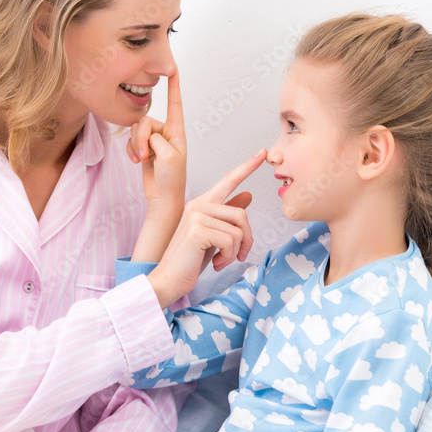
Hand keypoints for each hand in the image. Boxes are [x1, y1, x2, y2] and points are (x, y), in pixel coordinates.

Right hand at [127, 72, 185, 212]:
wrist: (163, 199)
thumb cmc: (171, 180)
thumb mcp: (168, 156)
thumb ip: (156, 138)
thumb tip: (145, 134)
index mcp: (177, 132)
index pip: (175, 104)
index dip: (174, 87)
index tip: (172, 69)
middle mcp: (166, 133)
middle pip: (145, 120)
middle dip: (140, 137)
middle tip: (143, 156)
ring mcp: (154, 141)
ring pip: (136, 130)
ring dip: (135, 145)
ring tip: (141, 160)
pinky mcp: (143, 148)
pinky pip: (130, 140)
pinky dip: (130, 149)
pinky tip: (136, 161)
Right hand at [147, 149, 266, 308]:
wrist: (169, 279)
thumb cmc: (190, 260)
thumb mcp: (214, 236)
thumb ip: (228, 216)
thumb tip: (248, 195)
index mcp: (202, 204)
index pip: (228, 181)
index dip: (247, 167)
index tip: (262, 152)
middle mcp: (198, 205)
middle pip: (241, 214)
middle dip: (247, 240)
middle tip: (239, 256)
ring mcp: (196, 216)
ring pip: (239, 230)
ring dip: (235, 252)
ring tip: (221, 260)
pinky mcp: (198, 230)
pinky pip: (231, 241)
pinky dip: (229, 257)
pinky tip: (215, 263)